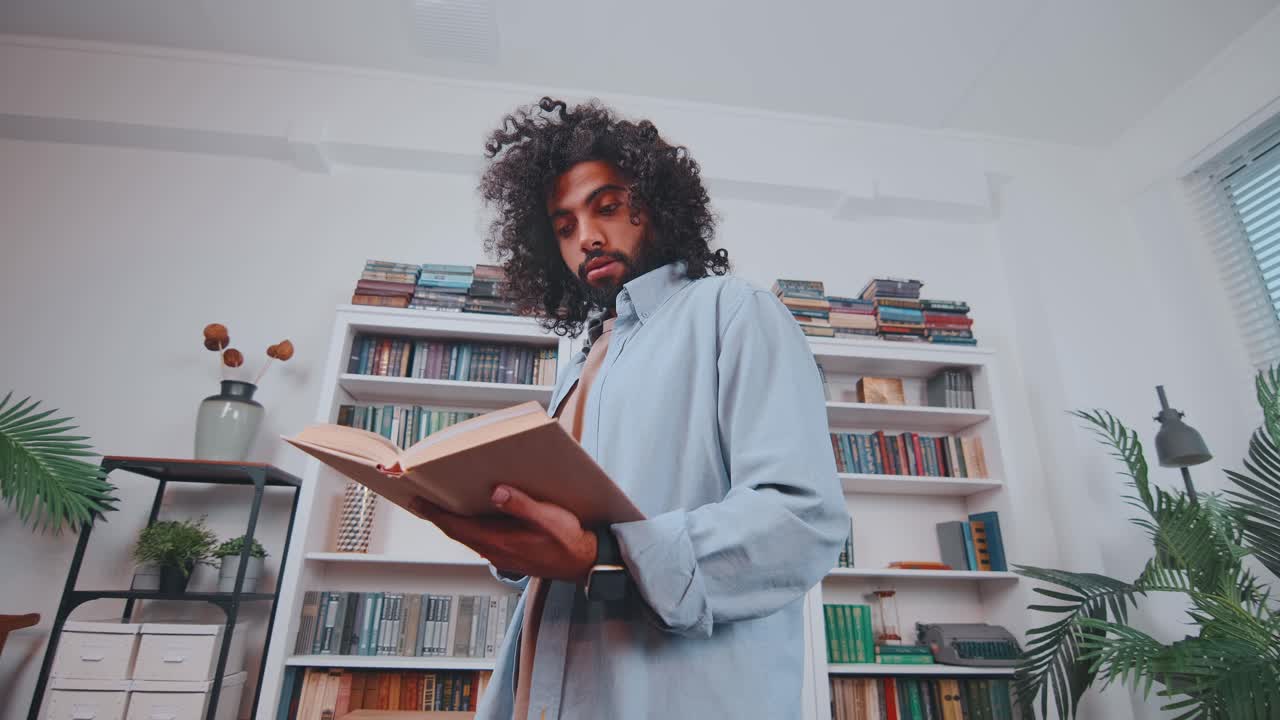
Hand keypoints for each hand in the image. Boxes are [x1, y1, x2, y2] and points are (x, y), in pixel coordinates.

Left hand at [409, 485, 597, 583]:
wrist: (583, 564)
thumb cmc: (569, 541)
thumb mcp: (550, 518)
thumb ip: (523, 505)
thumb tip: (497, 492)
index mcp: (500, 540)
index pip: (457, 526)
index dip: (434, 512)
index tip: (416, 499)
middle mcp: (494, 550)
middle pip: (456, 531)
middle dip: (437, 514)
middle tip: (419, 496)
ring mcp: (499, 554)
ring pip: (466, 535)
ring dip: (451, 520)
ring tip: (440, 501)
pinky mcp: (506, 553)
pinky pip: (477, 538)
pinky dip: (467, 525)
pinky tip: (471, 513)